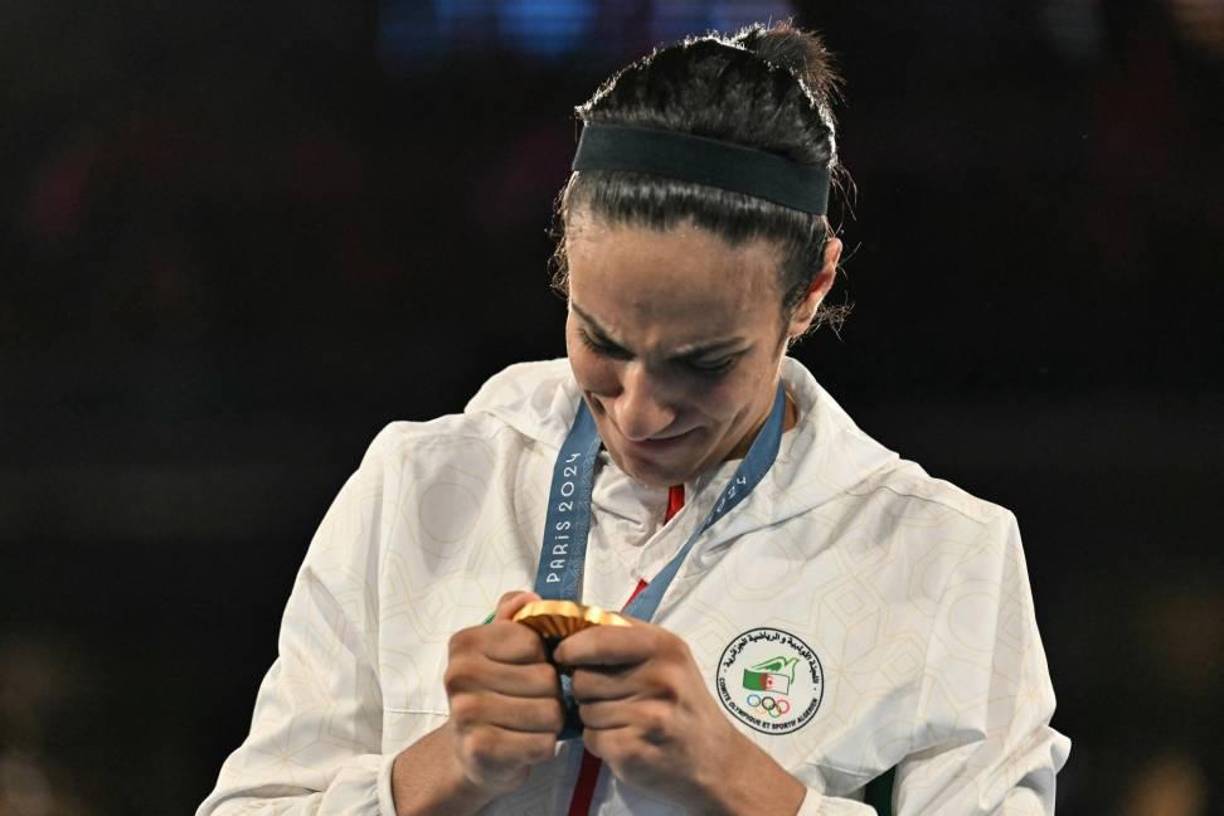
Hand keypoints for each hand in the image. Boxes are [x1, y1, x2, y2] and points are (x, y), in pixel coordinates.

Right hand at [442, 590, 564, 793]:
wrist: (468, 750)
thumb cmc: (494, 691)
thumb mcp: (501, 647)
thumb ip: (515, 616)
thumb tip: (530, 597)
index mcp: (464, 643)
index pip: (533, 643)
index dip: (543, 658)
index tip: (527, 669)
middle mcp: (458, 675)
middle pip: (545, 678)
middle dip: (551, 693)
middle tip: (532, 701)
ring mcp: (465, 714)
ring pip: (549, 712)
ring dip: (551, 721)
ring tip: (531, 722)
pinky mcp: (480, 750)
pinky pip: (542, 743)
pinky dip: (544, 745)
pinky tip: (527, 743)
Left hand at [553, 621, 804, 814]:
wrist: (716, 761)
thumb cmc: (683, 702)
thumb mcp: (668, 657)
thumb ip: (625, 637)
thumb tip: (569, 626)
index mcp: (664, 646)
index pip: (598, 637)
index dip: (572, 647)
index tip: (565, 655)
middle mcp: (659, 678)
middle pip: (582, 677)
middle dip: (585, 688)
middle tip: (609, 696)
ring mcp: (647, 717)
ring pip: (584, 709)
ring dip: (593, 717)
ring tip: (623, 719)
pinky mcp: (634, 751)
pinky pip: (591, 738)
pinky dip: (599, 742)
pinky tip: (624, 740)